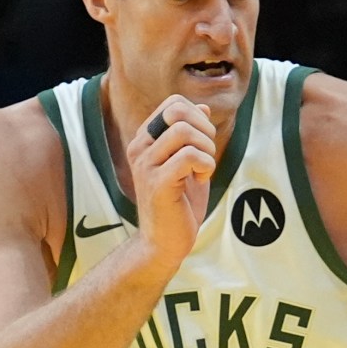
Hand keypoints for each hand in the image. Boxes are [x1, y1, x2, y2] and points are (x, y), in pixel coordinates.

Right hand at [128, 95, 218, 270]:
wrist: (164, 243)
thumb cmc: (178, 205)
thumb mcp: (188, 164)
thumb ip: (193, 136)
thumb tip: (203, 107)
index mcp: (145, 140)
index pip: (174, 104)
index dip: (198, 117)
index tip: (202, 144)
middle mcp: (140, 148)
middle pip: (178, 111)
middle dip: (204, 130)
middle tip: (206, 155)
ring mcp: (146, 165)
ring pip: (184, 131)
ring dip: (206, 149)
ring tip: (204, 170)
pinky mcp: (157, 183)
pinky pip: (189, 156)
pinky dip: (205, 165)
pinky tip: (202, 180)